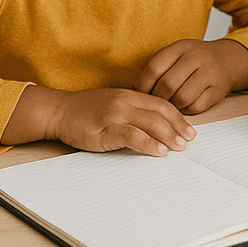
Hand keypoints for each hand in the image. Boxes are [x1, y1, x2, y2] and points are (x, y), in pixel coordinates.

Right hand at [36, 86, 195, 156]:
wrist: (58, 111)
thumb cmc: (84, 111)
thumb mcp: (112, 104)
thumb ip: (131, 111)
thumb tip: (154, 126)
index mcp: (128, 94)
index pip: (160, 103)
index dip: (178, 117)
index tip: (189, 130)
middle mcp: (124, 101)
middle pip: (160, 112)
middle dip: (178, 127)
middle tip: (189, 141)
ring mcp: (114, 114)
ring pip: (150, 123)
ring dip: (168, 136)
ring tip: (179, 147)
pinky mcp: (105, 129)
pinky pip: (132, 135)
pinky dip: (149, 144)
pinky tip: (159, 151)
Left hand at [135, 38, 247, 113]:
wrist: (227, 60)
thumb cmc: (194, 60)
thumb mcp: (176, 54)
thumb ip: (158, 67)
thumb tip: (132, 89)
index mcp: (181, 47)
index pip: (154, 68)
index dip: (142, 85)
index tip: (139, 94)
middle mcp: (196, 57)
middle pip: (167, 84)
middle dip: (157, 98)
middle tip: (154, 103)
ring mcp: (209, 73)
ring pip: (182, 97)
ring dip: (172, 106)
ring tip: (169, 105)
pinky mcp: (218, 90)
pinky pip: (197, 106)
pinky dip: (187, 110)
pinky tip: (184, 106)